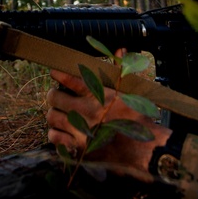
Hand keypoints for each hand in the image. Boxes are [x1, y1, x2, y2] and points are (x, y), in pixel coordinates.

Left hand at [45, 67, 169, 171]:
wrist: (145, 149)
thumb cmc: (138, 118)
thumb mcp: (129, 92)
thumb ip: (120, 71)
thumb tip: (120, 50)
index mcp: (97, 95)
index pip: (70, 78)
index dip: (59, 73)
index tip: (55, 72)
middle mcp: (86, 111)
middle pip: (54, 97)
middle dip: (54, 96)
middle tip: (58, 97)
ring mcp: (80, 130)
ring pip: (52, 117)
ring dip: (54, 115)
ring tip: (59, 114)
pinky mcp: (78, 148)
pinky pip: (55, 138)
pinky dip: (55, 134)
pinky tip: (62, 132)